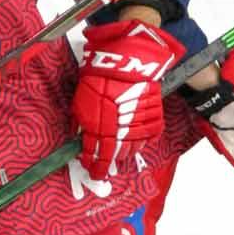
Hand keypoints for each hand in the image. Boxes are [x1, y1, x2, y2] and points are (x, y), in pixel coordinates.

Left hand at [72, 19, 185, 177]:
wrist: (124, 61)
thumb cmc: (98, 79)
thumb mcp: (80, 103)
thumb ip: (81, 124)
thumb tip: (80, 139)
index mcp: (98, 130)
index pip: (97, 157)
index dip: (95, 167)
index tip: (94, 172)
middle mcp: (119, 132)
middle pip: (116, 156)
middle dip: (109, 160)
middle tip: (106, 160)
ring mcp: (137, 126)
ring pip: (132, 149)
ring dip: (125, 152)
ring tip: (120, 149)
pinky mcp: (153, 117)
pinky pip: (149, 137)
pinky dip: (142, 140)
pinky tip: (135, 138)